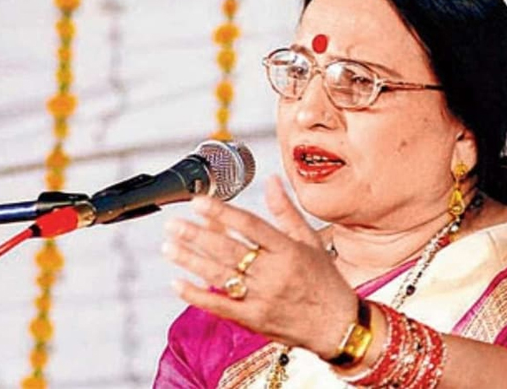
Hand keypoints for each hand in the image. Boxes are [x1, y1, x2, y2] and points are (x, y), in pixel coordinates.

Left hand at [162, 175, 358, 358]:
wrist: (337, 326)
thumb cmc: (325, 281)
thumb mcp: (311, 241)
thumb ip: (286, 212)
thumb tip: (271, 181)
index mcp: (289, 250)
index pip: (250, 226)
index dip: (222, 213)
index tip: (199, 202)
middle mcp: (274, 273)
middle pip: (229, 250)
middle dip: (197, 235)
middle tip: (173, 224)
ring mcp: (262, 298)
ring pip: (220, 275)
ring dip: (191, 260)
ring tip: (169, 246)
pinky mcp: (254, 319)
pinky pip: (220, 306)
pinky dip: (197, 295)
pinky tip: (178, 283)